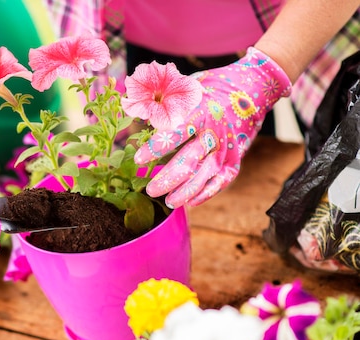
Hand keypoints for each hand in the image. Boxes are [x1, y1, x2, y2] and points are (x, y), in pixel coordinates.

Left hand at [134, 47, 291, 206]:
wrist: (249, 91)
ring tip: (168, 202)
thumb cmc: (206, 91)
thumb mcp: (186, 91)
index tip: (138, 160)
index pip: (176, 132)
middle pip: (189, 160)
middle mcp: (214, 132)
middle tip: (149, 190)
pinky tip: (190, 202)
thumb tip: (135, 115)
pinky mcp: (235, 159)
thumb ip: (163, 105)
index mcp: (200, 112)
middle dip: (167, 178)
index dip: (156, 147)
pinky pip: (222, 181)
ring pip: (204, 175)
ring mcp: (226, 148)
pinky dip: (207, 193)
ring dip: (185, 191)